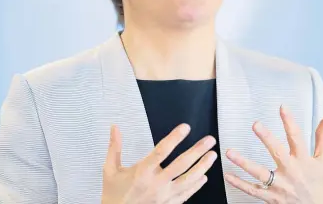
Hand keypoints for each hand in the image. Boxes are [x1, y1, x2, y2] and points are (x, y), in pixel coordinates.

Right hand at [101, 123, 217, 203]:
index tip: (185, 128)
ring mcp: (164, 196)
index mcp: (142, 172)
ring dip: (202, 167)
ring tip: (212, 156)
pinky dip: (196, 186)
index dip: (175, 138)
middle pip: (181, 165)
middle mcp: (156, 184)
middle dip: (197, 151)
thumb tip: (115, 127)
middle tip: (209, 140)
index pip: (162, 151)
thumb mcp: (110, 169)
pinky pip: (186, 195)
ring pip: (188, 180)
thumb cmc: (113, 194)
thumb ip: (114, 147)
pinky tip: (204, 177)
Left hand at [224, 105, 322, 202]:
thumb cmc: (318, 184)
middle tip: (256, 124)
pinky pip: (253, 190)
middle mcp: (291, 172)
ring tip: (229, 152)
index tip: (282, 107)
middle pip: (278, 153)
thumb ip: (321, 139)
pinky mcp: (272, 197)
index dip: (290, 122)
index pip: (297, 138)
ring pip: (260, 173)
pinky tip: (227, 175)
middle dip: (267, 139)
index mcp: (303, 161)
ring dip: (244, 163)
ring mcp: (280, 186)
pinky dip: (240, 184)